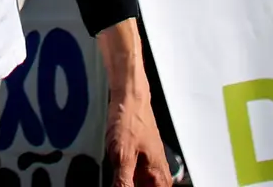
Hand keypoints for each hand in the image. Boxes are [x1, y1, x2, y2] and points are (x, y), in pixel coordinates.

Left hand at [96, 20, 171, 186]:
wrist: (129, 95)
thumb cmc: (131, 119)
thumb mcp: (123, 156)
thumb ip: (123, 180)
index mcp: (159, 173)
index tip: (127, 186)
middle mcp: (157, 169)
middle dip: (132, 185)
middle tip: (119, 182)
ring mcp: (147, 160)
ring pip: (141, 182)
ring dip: (127, 181)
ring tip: (116, 178)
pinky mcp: (137, 153)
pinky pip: (133, 172)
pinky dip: (124, 176)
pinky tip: (113, 173)